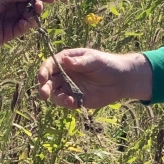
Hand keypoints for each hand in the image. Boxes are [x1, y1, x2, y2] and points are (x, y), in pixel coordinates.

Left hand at [0, 0, 57, 48]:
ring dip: (34, 16)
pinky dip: (26, 26)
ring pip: (30, 18)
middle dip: (39, 5)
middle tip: (39, 5)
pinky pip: (22, 29)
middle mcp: (12, 7)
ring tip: (33, 13)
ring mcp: (11, 20)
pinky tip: (24, 23)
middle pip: (32, 6)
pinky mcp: (8, 33)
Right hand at [36, 48, 151, 109]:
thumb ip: (80, 62)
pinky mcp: (75, 99)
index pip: (50, 65)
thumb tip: (66, 61)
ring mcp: (69, 87)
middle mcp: (64, 74)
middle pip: (48, 81)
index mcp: (66, 61)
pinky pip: (66, 102)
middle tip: (44, 94)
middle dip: (44, 88)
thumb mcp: (94, 60)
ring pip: (55, 94)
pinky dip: (66, 104)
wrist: (121, 80)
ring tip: (68, 100)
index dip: (43, 71)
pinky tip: (74, 103)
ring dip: (57, 98)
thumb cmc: (107, 64)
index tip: (42, 78)